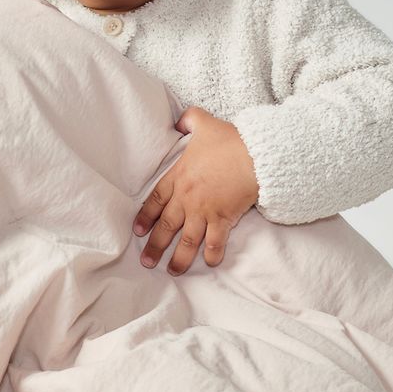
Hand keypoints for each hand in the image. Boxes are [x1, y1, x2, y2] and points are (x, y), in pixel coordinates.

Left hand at [133, 106, 259, 274]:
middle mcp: (187, 198)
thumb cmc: (229, 140)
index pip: (156, 200)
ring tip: (173, 271)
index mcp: (179, 177)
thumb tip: (179, 121)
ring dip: (179, 258)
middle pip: (167, 226)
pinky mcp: (224, 219)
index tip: (138, 231)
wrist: (254, 155)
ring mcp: (204, 211)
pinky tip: (211, 263)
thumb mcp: (204, 122)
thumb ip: (189, 120)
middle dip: (155, 246)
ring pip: (187, 240)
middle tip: (147, 262)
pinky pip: (215, 242)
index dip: (146, 217)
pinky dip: (213, 254)